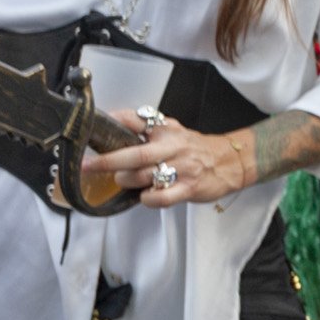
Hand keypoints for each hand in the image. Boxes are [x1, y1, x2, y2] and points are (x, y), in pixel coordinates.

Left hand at [82, 118, 254, 209]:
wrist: (233, 160)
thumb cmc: (196, 148)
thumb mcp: (174, 131)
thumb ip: (147, 129)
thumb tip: (113, 127)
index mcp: (167, 130)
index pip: (138, 120)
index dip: (116, 121)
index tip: (94, 127)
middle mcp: (173, 147)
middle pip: (136, 154)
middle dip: (107, 161)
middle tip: (86, 165)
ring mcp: (182, 168)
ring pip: (144, 177)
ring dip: (127, 181)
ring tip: (126, 181)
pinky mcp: (189, 188)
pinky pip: (160, 198)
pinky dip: (148, 199)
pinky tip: (147, 196)